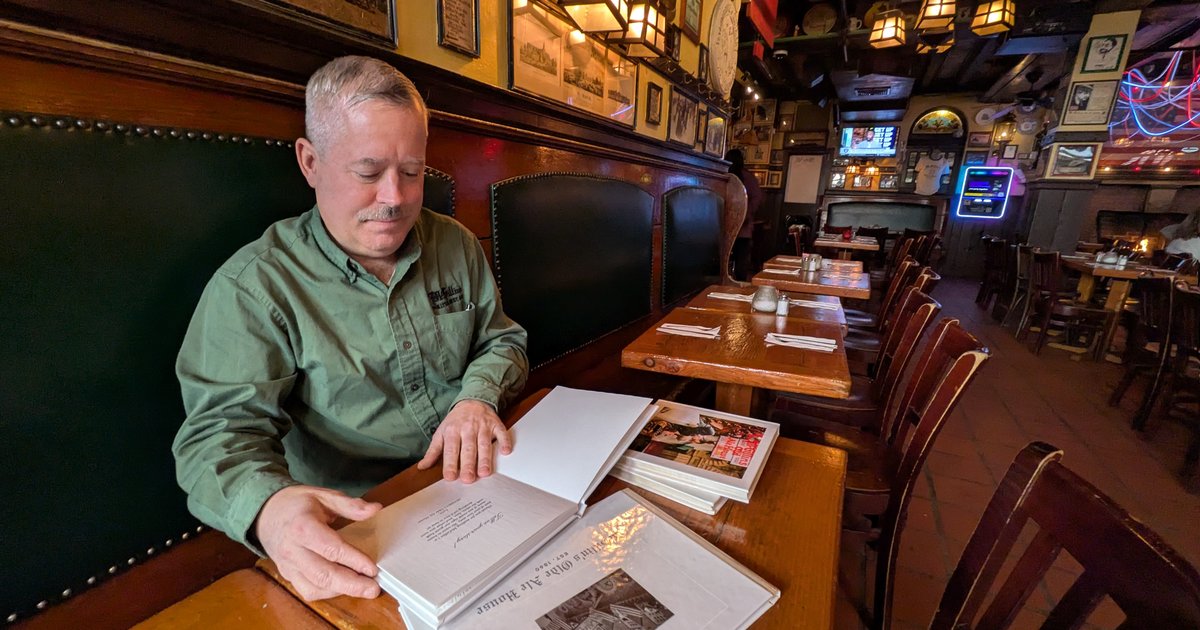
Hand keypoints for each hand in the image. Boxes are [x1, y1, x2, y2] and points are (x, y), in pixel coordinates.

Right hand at [255, 485, 381, 600]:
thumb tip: (374, 509)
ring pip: (314, 587)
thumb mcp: (323, 495)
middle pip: (323, 574)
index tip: (373, 568)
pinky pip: (307, 591)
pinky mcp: (288, 575)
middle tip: (373, 588)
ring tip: (363, 589)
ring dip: (341, 591)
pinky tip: (343, 588)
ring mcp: (289, 565)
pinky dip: (327, 593)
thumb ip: (349, 505)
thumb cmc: (296, 504)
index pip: (331, 549)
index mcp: (302, 527)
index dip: (354, 560)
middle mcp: (293, 550)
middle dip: (351, 585)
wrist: (266, 513)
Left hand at [417, 399, 511, 482]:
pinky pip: (501, 433)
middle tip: (468, 479)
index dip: (450, 464)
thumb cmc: (456, 421)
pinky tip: (505, 451)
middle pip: (468, 449)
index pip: (450, 450)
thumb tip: (422, 467)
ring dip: (485, 458)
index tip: (450, 477)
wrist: (472, 400)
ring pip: (484, 443)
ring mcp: (483, 426)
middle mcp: (467, 429)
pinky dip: (504, 441)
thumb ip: (433, 451)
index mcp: (452, 431)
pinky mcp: (495, 424)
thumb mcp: (441, 433)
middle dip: (468, 464)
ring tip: (484, 472)